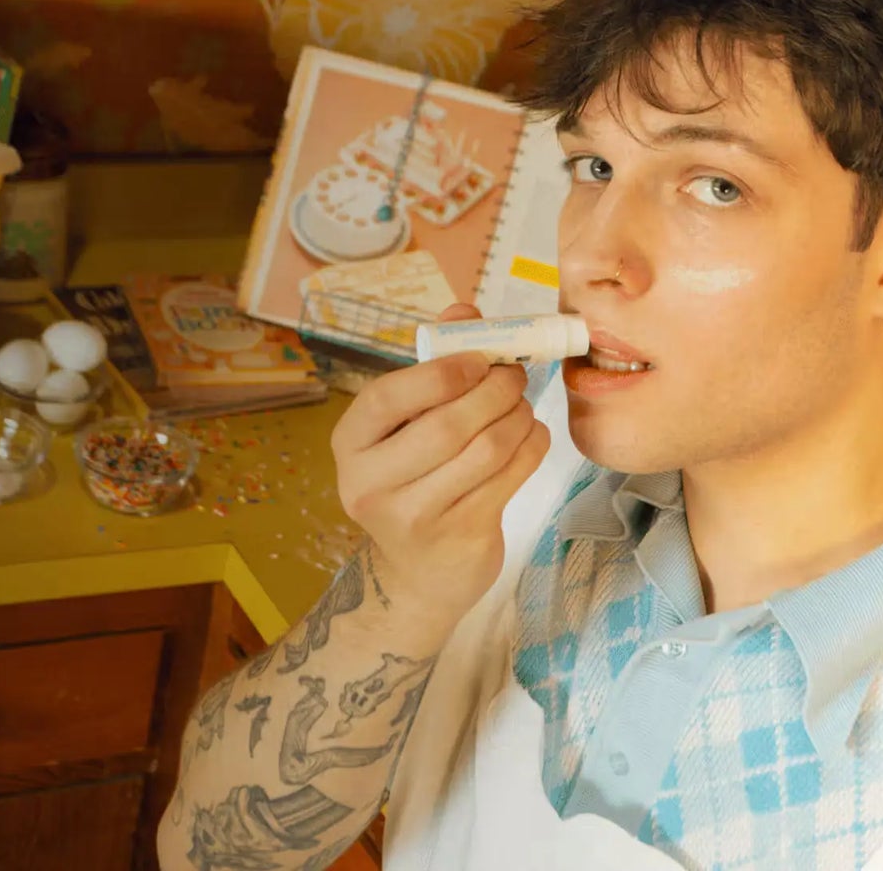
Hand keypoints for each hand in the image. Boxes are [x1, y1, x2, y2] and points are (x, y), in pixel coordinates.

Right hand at [330, 304, 550, 623]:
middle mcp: (370, 485)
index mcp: (350, 445)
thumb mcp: (406, 426)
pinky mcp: (461, 538)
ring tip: (522, 406)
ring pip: (486, 450)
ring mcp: (414, 518)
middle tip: (515, 374)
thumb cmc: (414, 478)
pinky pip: (511, 476)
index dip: (438, 373)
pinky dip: (532, 446)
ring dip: (518, 416)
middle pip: (447, 425)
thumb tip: (464, 309)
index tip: (477, 358)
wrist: (420, 573)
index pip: (385, 398)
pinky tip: (530, 435)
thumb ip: (432, 366)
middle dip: (494, 390)